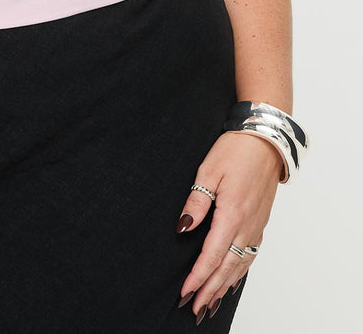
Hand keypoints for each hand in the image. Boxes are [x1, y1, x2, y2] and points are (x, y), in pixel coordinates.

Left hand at [175, 131, 282, 322]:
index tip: (185, 291)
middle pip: (227, 266)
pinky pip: (250, 254)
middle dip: (210, 289)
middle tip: (195, 308)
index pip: (213, 254)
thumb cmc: (235, 150)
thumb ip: (196, 201)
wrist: (265, 140)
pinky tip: (232, 279)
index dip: (198, 276)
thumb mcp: (208, 170)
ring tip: (210, 302)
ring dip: (224, 285)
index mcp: (232, 213)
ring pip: (240, 264)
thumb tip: (183, 227)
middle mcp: (247, 225)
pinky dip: (240, 272)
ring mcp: (256, 225)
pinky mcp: (260, 222)